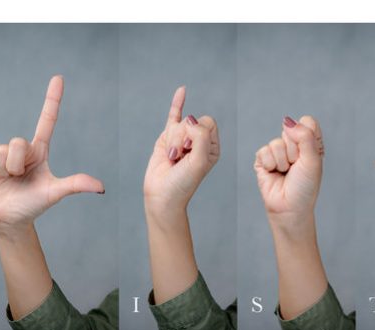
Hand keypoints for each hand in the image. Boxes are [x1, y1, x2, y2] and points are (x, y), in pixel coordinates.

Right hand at [0, 75, 104, 230]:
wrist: (9, 218)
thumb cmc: (34, 204)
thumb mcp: (56, 192)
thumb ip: (76, 185)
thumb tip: (101, 187)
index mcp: (41, 150)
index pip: (47, 119)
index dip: (52, 99)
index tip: (58, 78)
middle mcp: (23, 148)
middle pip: (19, 141)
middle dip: (18, 164)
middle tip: (20, 177)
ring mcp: (5, 152)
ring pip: (4, 148)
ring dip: (6, 168)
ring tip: (9, 179)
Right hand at [143, 86, 219, 212]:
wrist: (162, 195)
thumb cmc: (183, 183)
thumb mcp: (200, 160)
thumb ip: (201, 137)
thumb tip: (191, 120)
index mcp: (212, 146)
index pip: (209, 123)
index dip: (197, 133)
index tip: (191, 150)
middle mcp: (199, 141)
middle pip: (192, 122)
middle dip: (183, 137)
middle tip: (180, 157)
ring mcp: (183, 138)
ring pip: (178, 124)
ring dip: (173, 141)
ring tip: (172, 159)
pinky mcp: (167, 138)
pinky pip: (173, 116)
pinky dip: (177, 103)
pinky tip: (182, 90)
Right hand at [254, 115, 323, 219]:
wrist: (289, 208)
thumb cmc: (305, 187)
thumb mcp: (312, 160)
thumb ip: (305, 136)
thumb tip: (288, 121)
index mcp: (310, 143)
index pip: (307, 121)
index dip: (306, 135)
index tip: (308, 153)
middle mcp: (294, 145)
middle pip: (290, 130)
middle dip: (294, 151)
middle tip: (296, 167)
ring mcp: (278, 152)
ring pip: (276, 143)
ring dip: (282, 161)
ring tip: (285, 172)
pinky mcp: (263, 159)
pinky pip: (264, 151)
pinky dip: (270, 164)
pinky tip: (274, 173)